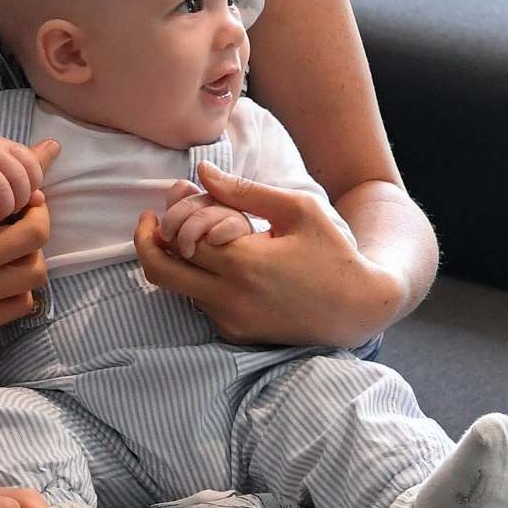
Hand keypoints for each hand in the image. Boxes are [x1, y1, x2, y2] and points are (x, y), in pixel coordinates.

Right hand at [0, 131, 62, 338]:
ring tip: (16, 238)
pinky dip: (23, 286)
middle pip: (33, 233)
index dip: (24, 182)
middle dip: (37, 211)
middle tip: (26, 205)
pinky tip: (7, 271)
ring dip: (33, 250)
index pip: (8, 195)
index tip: (27, 176)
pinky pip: (21, 304)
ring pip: (34, 271)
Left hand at [135, 162, 404, 347]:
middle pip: (161, 271)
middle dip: (148, 242)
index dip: (172, 214)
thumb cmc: (333, 252)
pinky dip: (198, 281)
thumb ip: (245, 191)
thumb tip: (201, 172)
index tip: (175, 195)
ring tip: (194, 235)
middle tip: (150, 222)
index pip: (181, 236)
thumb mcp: (297, 209)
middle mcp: (230, 298)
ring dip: (176, 261)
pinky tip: (219, 262)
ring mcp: (231, 321)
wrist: (359, 308)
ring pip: (178, 290)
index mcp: (244, 262)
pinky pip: (201, 305)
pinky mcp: (237, 335)